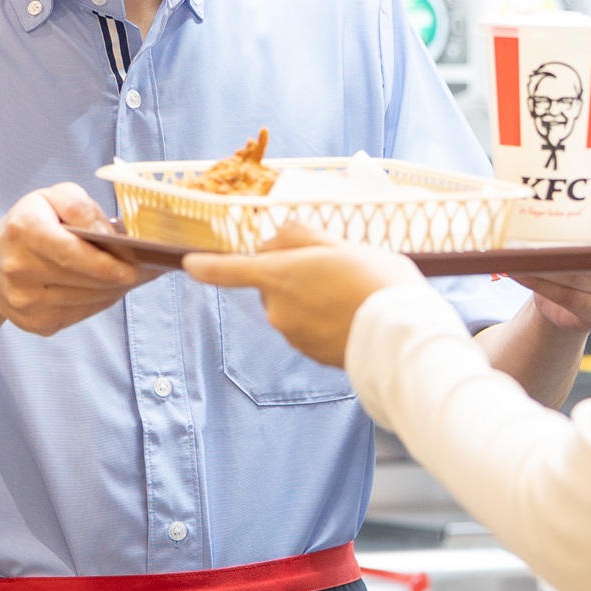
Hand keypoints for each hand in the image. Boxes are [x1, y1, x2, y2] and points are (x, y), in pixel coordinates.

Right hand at [0, 182, 154, 336]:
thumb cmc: (29, 224)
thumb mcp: (51, 197)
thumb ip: (81, 208)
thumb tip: (108, 236)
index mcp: (24, 229)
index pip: (69, 251)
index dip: (105, 262)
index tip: (136, 265)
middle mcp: (19, 268)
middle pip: (84, 279)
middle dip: (123, 275)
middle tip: (153, 267)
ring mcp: (24, 302)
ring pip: (87, 299)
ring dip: (117, 289)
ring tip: (139, 275)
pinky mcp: (34, 324)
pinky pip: (81, 313)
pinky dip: (102, 300)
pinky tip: (113, 287)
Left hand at [183, 221, 423, 367]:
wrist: (400, 337)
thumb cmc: (376, 283)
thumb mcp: (342, 244)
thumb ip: (302, 237)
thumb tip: (277, 240)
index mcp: (280, 275)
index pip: (231, 270)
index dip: (208, 266)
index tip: (190, 264)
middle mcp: (278, 308)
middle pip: (274, 282)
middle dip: (295, 272)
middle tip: (337, 265)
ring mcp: (293, 334)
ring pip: (294, 305)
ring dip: (312, 296)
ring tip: (353, 292)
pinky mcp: (311, 353)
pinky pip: (309, 327)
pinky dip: (323, 318)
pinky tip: (353, 314)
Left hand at [516, 195, 590, 330]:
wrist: (565, 304)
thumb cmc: (572, 259)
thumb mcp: (582, 229)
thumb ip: (586, 210)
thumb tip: (571, 191)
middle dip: (559, 243)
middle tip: (527, 234)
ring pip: (579, 275)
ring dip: (544, 264)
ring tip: (518, 254)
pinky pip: (570, 296)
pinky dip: (541, 284)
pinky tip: (521, 273)